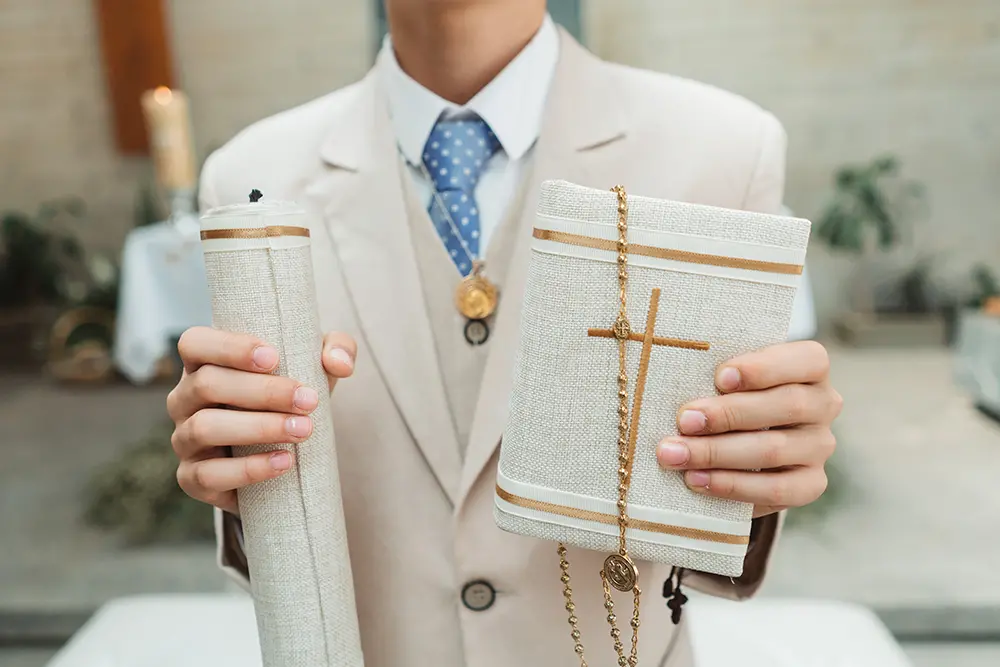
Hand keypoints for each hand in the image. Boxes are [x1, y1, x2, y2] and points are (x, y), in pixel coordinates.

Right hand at [167, 327, 357, 515]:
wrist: (286, 453)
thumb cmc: (293, 397)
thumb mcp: (317, 367)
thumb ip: (336, 351)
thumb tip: (339, 363)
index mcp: (204, 362)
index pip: (195, 342)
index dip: (229, 347)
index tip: (274, 357)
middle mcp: (185, 397)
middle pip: (207, 384)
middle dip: (263, 392)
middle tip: (308, 401)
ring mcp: (184, 438)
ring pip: (204, 427)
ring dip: (258, 428)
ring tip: (303, 431)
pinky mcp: (192, 477)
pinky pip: (207, 475)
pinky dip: (248, 469)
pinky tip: (284, 461)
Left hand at [655, 341, 841, 517]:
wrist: (735, 446)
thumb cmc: (725, 395)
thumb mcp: (725, 378)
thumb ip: (716, 376)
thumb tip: (677, 376)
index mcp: (810, 367)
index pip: (807, 360)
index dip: (764, 368)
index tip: (720, 378)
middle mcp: (823, 404)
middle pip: (787, 405)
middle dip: (728, 414)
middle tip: (684, 421)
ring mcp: (820, 446)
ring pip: (774, 450)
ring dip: (717, 453)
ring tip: (676, 454)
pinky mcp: (810, 484)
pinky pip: (775, 490)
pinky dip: (731, 486)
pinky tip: (696, 480)